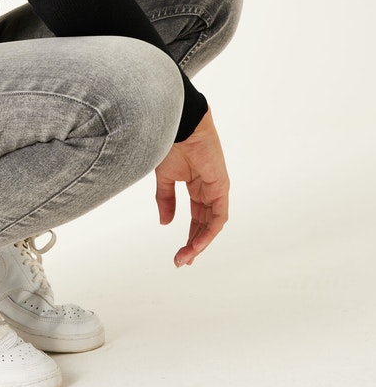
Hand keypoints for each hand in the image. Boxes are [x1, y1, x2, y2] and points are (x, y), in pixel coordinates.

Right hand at [155, 109, 229, 266]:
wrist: (180, 125)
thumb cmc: (172, 143)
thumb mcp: (165, 177)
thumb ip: (166, 199)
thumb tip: (165, 222)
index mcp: (196, 186)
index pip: (196, 217)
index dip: (189, 235)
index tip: (179, 254)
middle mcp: (209, 189)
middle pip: (204, 224)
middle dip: (193, 243)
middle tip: (182, 261)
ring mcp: (216, 189)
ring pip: (212, 224)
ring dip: (199, 242)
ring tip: (186, 257)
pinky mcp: (221, 187)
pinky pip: (218, 216)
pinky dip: (207, 232)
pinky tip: (195, 244)